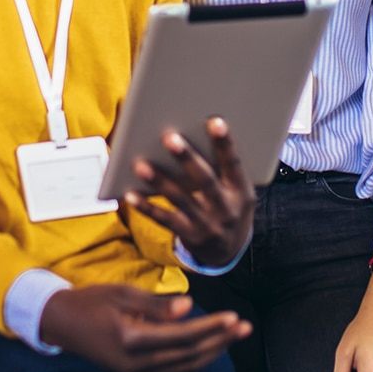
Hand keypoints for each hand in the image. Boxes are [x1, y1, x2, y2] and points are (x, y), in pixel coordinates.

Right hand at [39, 284, 248, 371]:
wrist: (60, 324)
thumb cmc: (91, 301)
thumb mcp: (123, 294)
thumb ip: (157, 304)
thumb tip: (189, 306)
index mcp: (132, 340)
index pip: (183, 336)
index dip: (211, 328)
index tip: (234, 316)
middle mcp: (136, 363)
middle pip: (190, 355)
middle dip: (220, 342)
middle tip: (245, 327)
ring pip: (185, 367)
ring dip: (213, 352)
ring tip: (234, 336)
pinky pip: (174, 370)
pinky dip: (195, 359)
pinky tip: (210, 347)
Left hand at [122, 118, 254, 268]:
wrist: (229, 251)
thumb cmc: (228, 205)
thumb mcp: (236, 190)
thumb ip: (221, 169)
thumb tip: (191, 136)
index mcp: (241, 190)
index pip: (234, 164)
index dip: (225, 144)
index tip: (215, 121)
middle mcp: (226, 208)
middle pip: (205, 180)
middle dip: (187, 158)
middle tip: (169, 137)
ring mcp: (207, 224)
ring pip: (180, 199)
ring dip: (159, 181)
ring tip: (140, 164)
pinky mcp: (189, 236)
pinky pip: (165, 220)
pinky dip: (147, 207)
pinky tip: (131, 194)